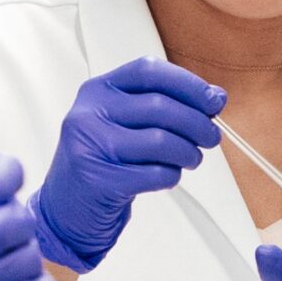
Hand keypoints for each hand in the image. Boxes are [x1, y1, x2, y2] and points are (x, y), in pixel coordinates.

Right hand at [30, 57, 223, 274]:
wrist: (65, 209)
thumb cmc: (103, 162)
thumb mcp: (124, 123)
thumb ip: (165, 105)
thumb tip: (216, 97)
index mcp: (97, 90)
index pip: (148, 71)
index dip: (188, 84)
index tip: (214, 101)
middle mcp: (89, 113)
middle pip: (160, 106)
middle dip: (197, 123)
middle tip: (211, 138)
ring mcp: (90, 146)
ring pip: (161, 140)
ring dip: (188, 152)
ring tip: (191, 159)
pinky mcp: (98, 179)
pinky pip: (154, 174)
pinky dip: (171, 175)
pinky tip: (168, 176)